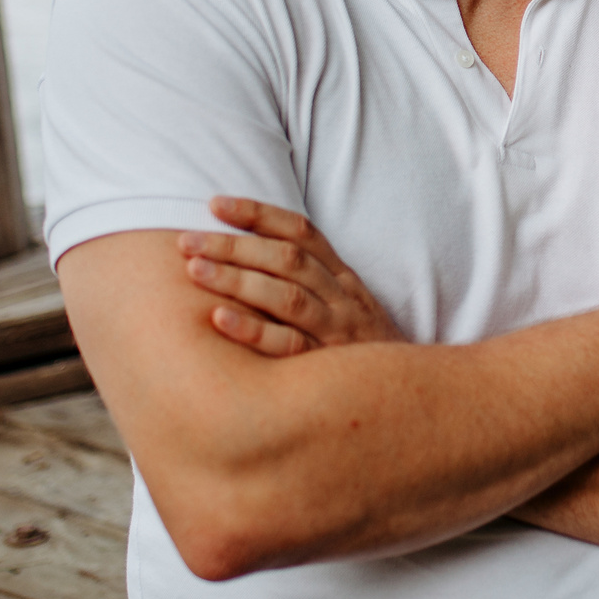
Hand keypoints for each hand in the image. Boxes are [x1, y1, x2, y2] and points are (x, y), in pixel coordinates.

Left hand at [180, 196, 405, 355]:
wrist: (412, 396)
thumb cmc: (363, 350)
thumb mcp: (349, 307)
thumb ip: (313, 282)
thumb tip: (252, 254)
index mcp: (343, 278)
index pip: (301, 232)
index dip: (258, 214)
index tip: (215, 203)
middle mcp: (341, 299)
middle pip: (286, 259)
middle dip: (234, 245)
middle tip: (187, 240)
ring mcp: (337, 332)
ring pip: (287, 296)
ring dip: (237, 279)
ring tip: (194, 269)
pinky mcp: (328, 369)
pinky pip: (289, 346)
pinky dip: (253, 331)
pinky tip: (218, 319)